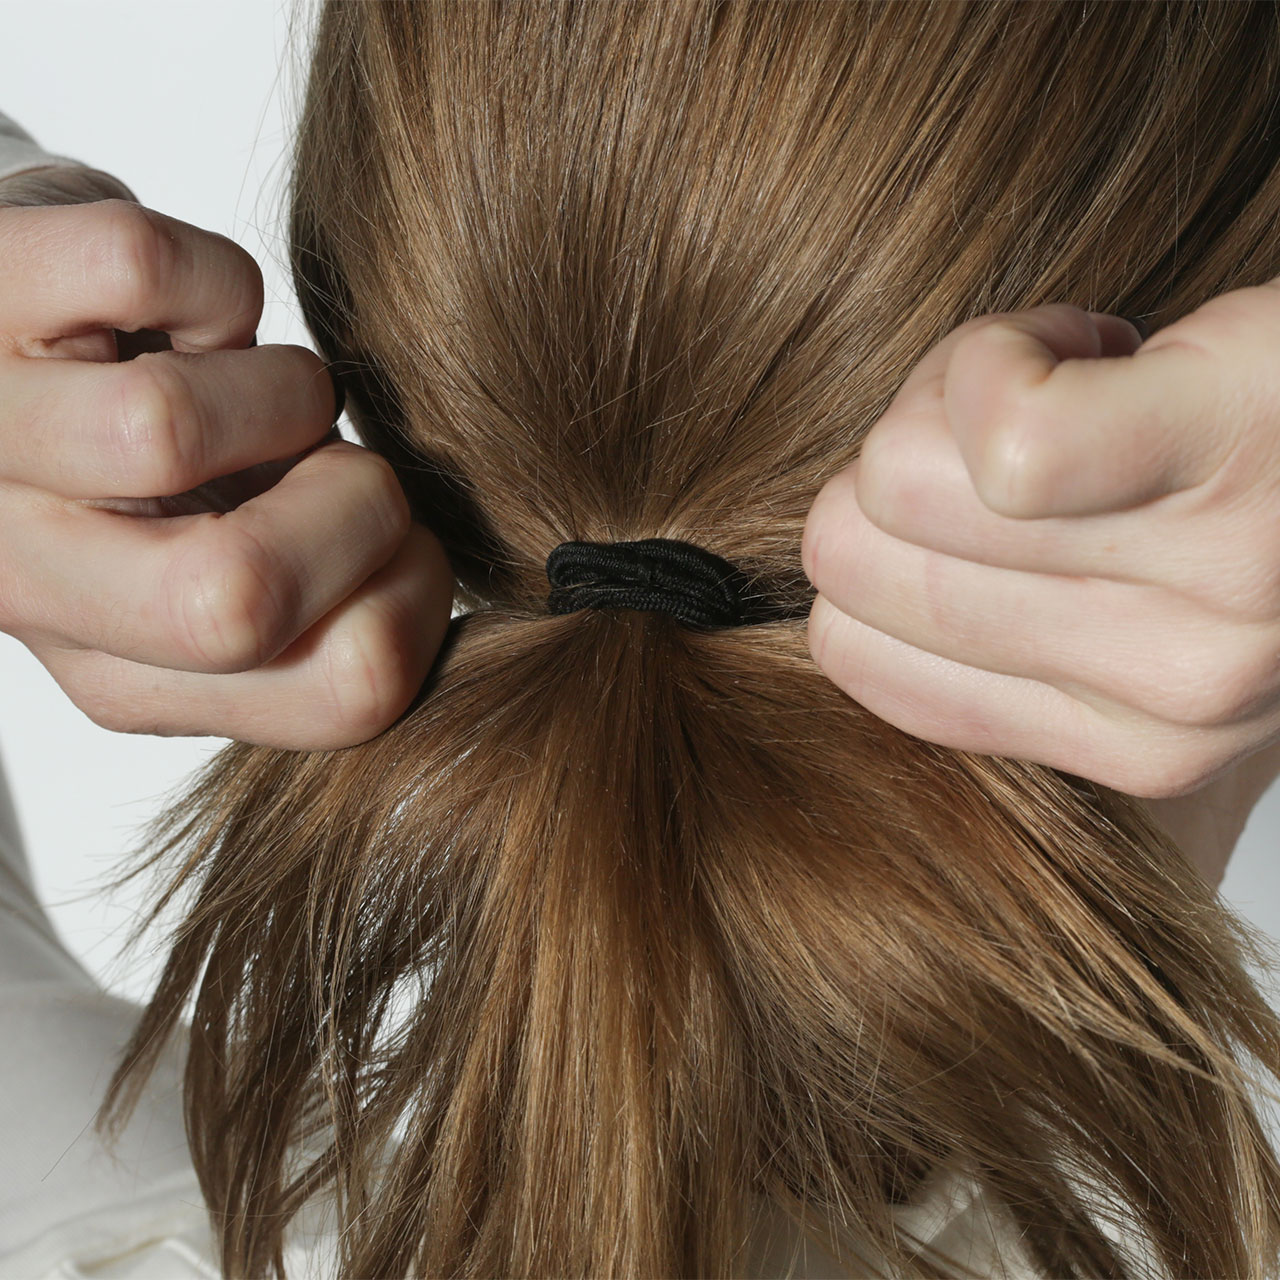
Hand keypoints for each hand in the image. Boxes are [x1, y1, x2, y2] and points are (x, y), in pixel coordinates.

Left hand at [0, 191, 452, 750]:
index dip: (423, 597)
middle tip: (324, 461)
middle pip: (238, 598)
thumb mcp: (247, 577)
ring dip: (281, 381)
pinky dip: (215, 276)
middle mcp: (25, 579)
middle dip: (358, 502)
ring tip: (248, 385)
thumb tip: (417, 565)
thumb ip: (339, 611)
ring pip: (166, 425)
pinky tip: (185, 314)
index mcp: (126, 673)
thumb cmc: (164, 468)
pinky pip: (140, 269)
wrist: (31, 346)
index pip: (345, 691)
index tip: (390, 537)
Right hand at [801, 297, 1279, 866]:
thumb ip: (1008, 636)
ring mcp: (1201, 600)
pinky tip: (1092, 342)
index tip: (993, 495)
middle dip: (904, 452)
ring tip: (1086, 381)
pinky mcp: (1226, 461)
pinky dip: (998, 357)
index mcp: (1125, 750)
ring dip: (956, 391)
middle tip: (1038, 424)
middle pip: (849, 548)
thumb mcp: (1154, 606)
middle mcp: (1160, 702)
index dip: (884, 533)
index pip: (845, 645)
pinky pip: (1007, 438)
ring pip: (897, 477)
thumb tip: (847, 589)